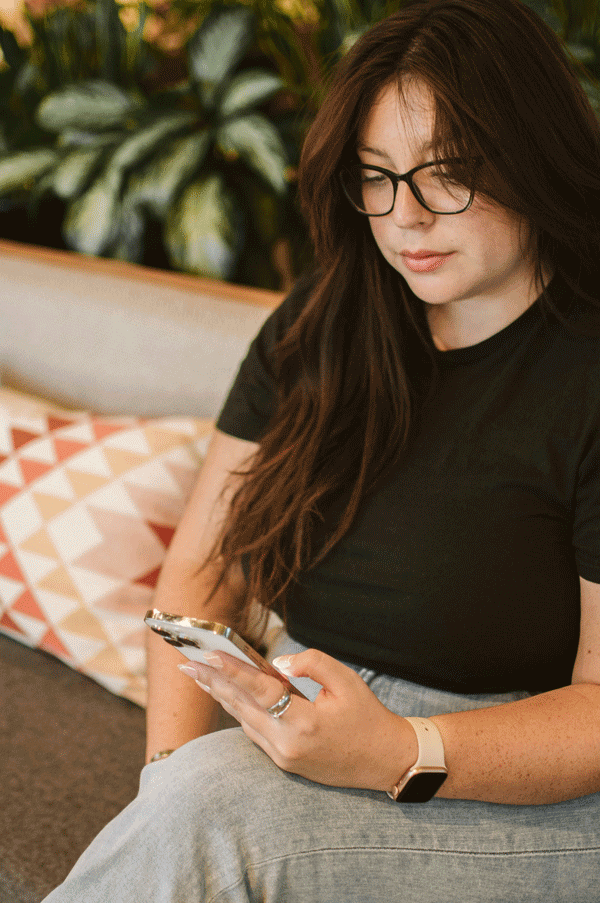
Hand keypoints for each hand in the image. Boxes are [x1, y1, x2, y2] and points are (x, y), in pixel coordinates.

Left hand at [178, 648, 416, 790]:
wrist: (386, 761)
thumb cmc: (368, 717)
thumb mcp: (347, 681)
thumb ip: (311, 664)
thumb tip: (277, 663)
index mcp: (304, 724)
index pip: (258, 691)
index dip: (230, 671)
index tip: (206, 655)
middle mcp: (287, 744)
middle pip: (241, 707)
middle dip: (212, 682)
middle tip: (186, 662)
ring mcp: (283, 757)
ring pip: (243, 719)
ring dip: (221, 695)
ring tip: (199, 674)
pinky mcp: (284, 762)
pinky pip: (254, 731)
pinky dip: (239, 709)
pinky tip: (227, 694)